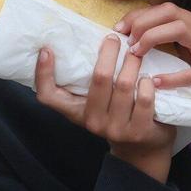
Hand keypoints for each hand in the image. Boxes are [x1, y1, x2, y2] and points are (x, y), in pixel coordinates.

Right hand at [35, 37, 177, 181]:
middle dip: (109, 52)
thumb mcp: (96, 104)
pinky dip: (147, 84)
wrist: (141, 151)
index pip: (48, 96)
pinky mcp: (138, 131)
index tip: (46, 50)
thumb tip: (85, 41)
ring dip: (132, 63)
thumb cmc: (116, 117)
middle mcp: (93, 122)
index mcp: (77, 112)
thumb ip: (88, 83)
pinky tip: (148, 78)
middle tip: (115, 39)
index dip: (43, 73)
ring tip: (136, 54)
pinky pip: (143, 99)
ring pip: (124, 85)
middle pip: (99, 78)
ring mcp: (115, 129)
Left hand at [120, 3, 190, 146]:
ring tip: (136, 53)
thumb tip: (129, 37)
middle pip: (171, 12)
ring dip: (154, 38)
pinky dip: (174, 77)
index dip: (139, 15)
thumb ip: (164, 41)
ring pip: (182, 30)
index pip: (164, 8)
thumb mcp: (184, 53)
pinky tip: (157, 81)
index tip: (119, 29)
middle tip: (126, 41)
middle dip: (144, 22)